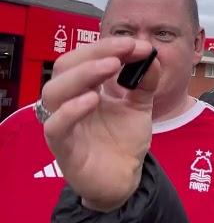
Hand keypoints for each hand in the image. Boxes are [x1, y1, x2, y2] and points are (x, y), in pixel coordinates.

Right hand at [42, 37, 159, 211]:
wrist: (125, 178)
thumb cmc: (124, 140)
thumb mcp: (140, 105)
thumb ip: (146, 81)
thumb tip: (151, 55)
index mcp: (85, 88)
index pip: (84, 57)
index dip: (107, 46)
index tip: (135, 44)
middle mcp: (69, 102)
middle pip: (65, 66)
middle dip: (94, 53)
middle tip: (124, 50)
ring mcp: (64, 125)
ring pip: (54, 92)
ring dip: (83, 74)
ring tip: (111, 67)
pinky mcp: (64, 150)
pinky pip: (56, 127)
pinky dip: (71, 110)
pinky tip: (93, 100)